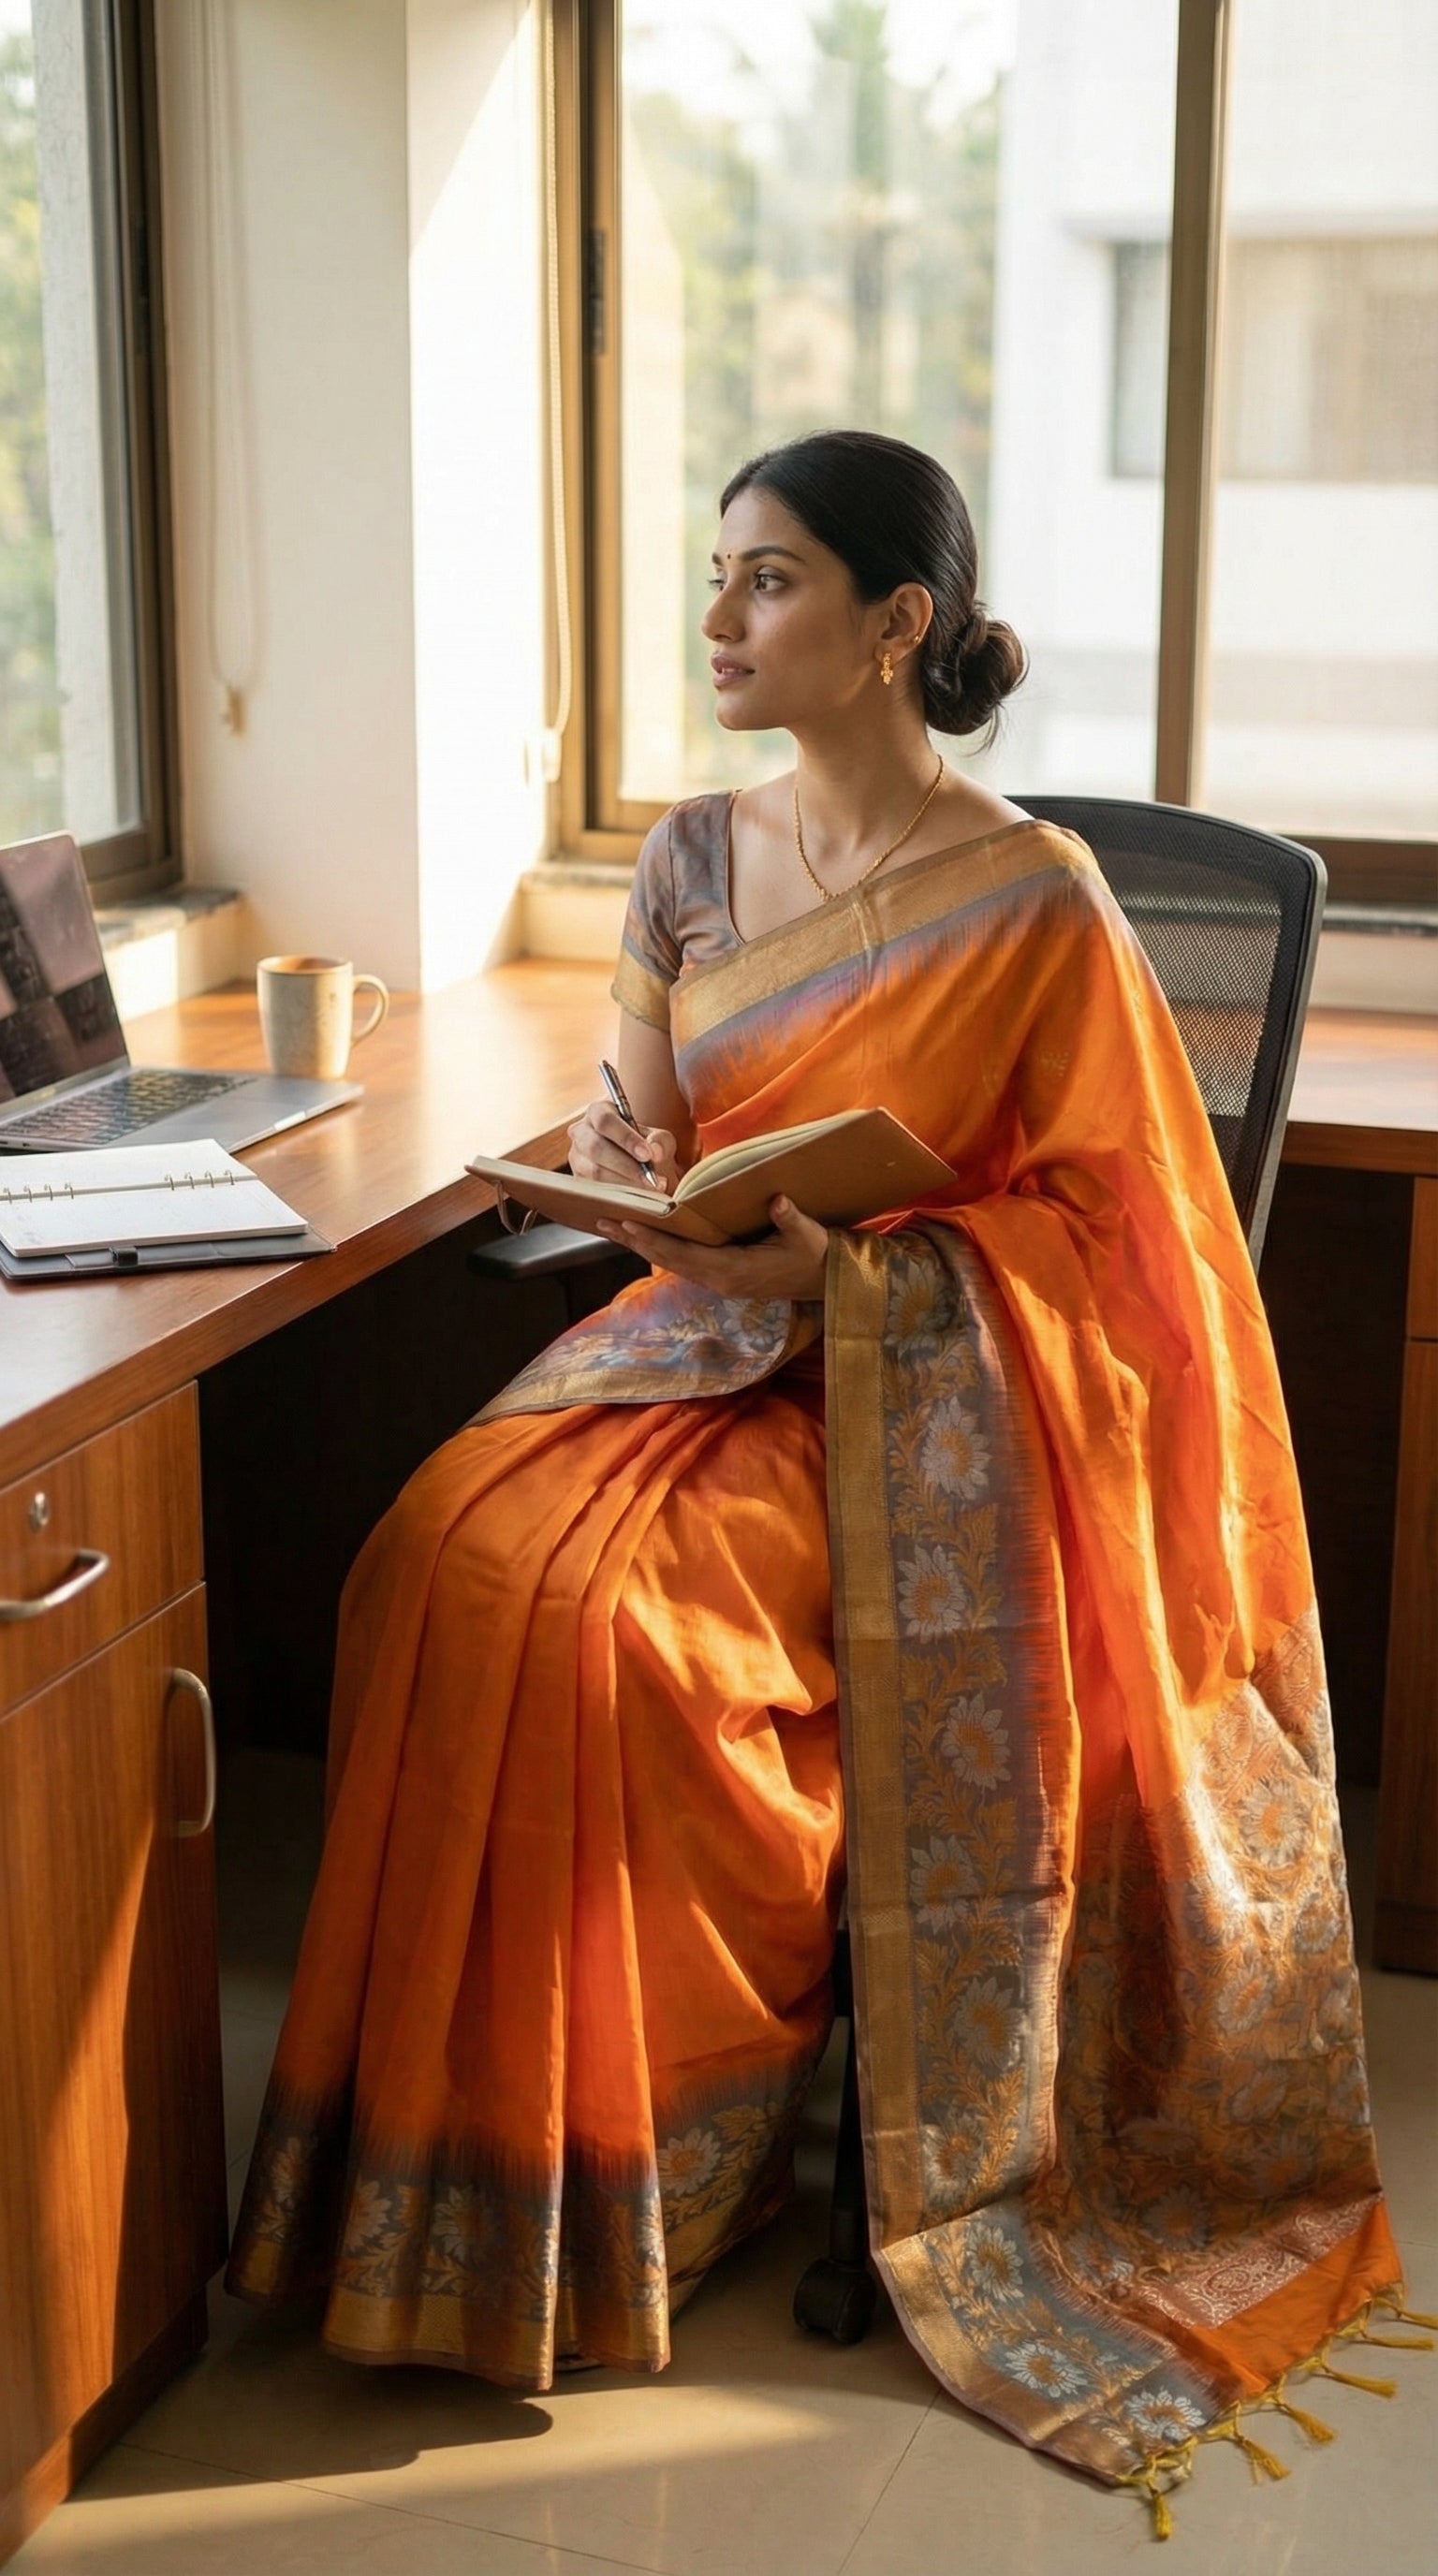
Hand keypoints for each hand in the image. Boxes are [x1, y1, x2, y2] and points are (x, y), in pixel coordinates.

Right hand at [568, 1100, 679, 1193]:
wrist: (639, 1167)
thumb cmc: (646, 1146)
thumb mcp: (658, 1138)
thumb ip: (660, 1141)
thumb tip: (655, 1152)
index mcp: (598, 1112)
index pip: (605, 1120)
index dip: (625, 1138)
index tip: (647, 1154)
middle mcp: (581, 1132)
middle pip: (596, 1148)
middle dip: (626, 1165)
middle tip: (651, 1178)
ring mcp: (576, 1157)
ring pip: (595, 1172)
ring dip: (625, 1183)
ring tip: (650, 1188)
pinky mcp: (579, 1180)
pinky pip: (595, 1189)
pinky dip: (619, 1194)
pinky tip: (638, 1196)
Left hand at [596, 1194, 829, 1302]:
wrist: (827, 1280)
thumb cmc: (816, 1254)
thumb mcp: (808, 1234)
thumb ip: (790, 1218)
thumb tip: (777, 1200)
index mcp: (734, 1271)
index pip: (684, 1255)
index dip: (654, 1239)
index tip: (628, 1223)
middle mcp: (719, 1280)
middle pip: (667, 1260)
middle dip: (635, 1241)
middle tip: (602, 1221)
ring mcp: (719, 1281)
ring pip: (671, 1263)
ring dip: (642, 1245)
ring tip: (613, 1226)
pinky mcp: (722, 1277)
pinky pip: (683, 1263)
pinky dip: (661, 1249)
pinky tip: (646, 1237)